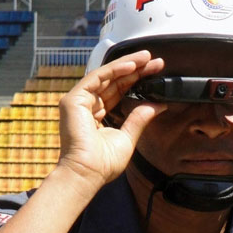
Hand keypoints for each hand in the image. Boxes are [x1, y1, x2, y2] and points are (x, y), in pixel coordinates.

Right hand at [57, 50, 164, 189]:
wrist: (87, 174)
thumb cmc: (103, 164)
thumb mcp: (127, 137)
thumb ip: (140, 119)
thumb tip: (159, 105)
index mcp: (97, 115)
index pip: (118, 92)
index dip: (136, 81)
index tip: (154, 73)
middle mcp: (86, 106)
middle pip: (114, 81)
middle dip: (135, 70)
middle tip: (155, 61)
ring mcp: (78, 102)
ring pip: (106, 76)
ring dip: (127, 65)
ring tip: (147, 58)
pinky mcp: (73, 100)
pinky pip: (96, 78)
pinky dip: (114, 70)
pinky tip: (133, 66)